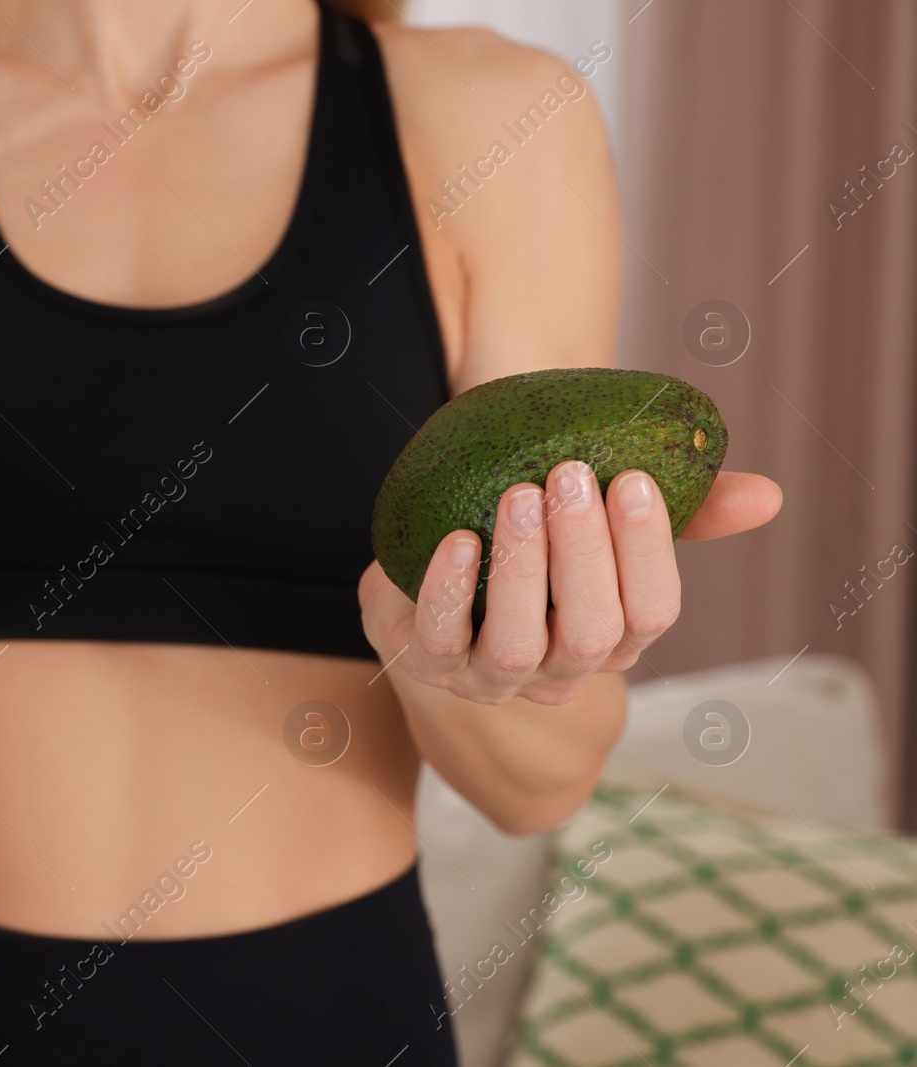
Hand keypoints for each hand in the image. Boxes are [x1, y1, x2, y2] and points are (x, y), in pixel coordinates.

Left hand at [359, 466, 781, 705]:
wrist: (425, 558)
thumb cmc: (530, 535)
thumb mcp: (597, 519)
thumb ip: (680, 508)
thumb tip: (767, 495)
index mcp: (612, 638)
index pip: (651, 613)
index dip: (647, 553)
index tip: (633, 480)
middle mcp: (557, 669)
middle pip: (590, 632)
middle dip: (586, 555)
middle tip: (572, 477)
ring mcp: (489, 676)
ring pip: (517, 646)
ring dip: (523, 569)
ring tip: (520, 495)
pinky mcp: (426, 665)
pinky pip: (440, 639)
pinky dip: (450, 590)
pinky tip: (458, 538)